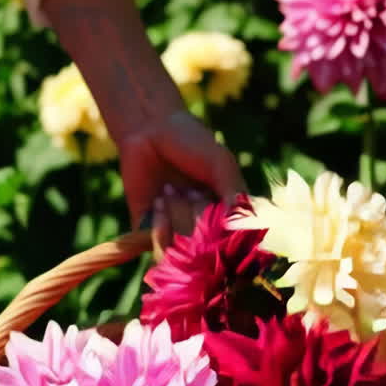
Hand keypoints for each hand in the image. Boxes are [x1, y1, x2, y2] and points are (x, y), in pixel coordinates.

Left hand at [117, 107, 246, 250]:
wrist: (149, 129)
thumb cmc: (191, 142)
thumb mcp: (221, 164)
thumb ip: (233, 195)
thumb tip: (237, 230)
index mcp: (228, 214)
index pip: (236, 243)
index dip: (225, 226)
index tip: (213, 197)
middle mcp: (205, 228)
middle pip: (210, 251)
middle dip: (199, 216)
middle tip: (189, 188)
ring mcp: (177, 232)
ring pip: (186, 256)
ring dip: (178, 221)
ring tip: (171, 191)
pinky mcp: (150, 233)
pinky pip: (159, 253)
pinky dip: (159, 231)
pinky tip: (158, 201)